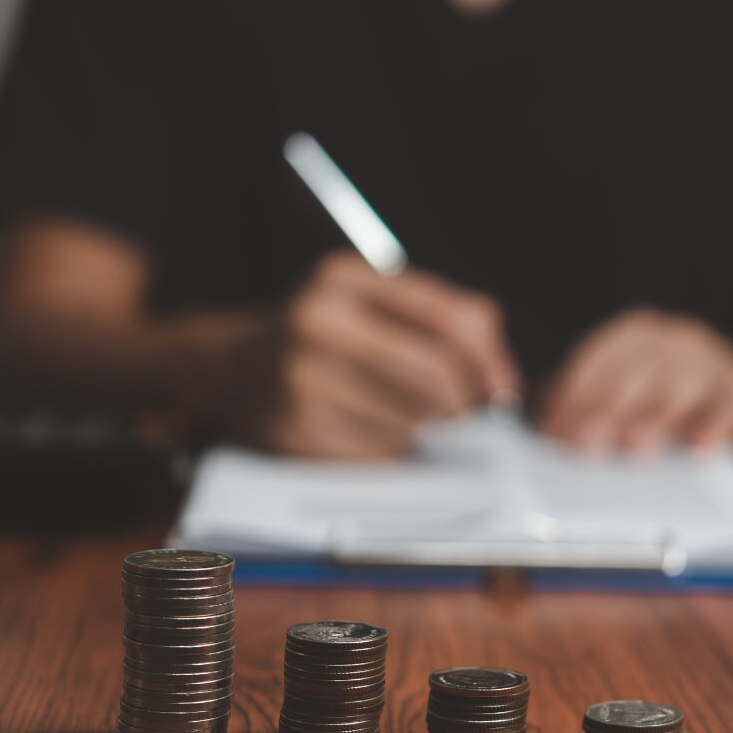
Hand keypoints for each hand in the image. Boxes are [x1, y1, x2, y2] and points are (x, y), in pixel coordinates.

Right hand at [221, 251, 519, 457]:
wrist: (229, 368)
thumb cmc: (320, 335)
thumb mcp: (371, 302)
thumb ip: (442, 320)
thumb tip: (500, 380)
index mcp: (344, 278)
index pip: (446, 317)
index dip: (488, 358)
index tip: (503, 388)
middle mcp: (318, 321)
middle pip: (433, 375)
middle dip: (462, 404)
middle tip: (464, 414)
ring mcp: (301, 378)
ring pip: (410, 421)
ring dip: (425, 431)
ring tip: (406, 417)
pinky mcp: (295, 429)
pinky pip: (379, 454)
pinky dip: (393, 451)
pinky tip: (374, 432)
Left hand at [539, 309, 732, 453]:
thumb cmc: (669, 396)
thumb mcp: (628, 389)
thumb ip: (588, 402)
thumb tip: (550, 429)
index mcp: (635, 334)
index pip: (598, 359)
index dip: (575, 395)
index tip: (558, 430)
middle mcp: (673, 339)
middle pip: (635, 372)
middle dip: (608, 409)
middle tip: (588, 444)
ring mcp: (712, 361)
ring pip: (679, 386)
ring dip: (654, 418)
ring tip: (634, 448)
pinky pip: (728, 406)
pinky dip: (714, 428)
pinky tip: (697, 450)